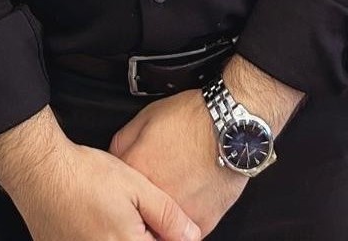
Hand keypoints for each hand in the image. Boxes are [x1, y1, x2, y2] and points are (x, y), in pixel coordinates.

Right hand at [0, 107, 199, 240]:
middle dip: (146, 233)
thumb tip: (192, 235)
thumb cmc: (85, 176)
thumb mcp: (136, 185)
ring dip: (124, 235)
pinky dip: (103, 235)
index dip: (165, 234)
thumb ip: (167, 214)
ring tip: (113, 213)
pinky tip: (99, 219)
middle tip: (133, 213)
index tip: (160, 223)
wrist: (42, 173)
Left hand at [109, 57, 303, 237]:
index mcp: (135, 172)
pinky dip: (183, 222)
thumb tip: (115, 160)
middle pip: (137, 215)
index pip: (116, 193)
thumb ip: (123, 144)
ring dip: (161, 220)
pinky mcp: (200, 223)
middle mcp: (154, 198)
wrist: (231, 126)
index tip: (127, 189)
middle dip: (140, 208)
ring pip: (160, 230)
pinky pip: (185, 234)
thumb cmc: (192, 119)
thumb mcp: (145, 117)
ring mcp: (177, 214)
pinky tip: (188, 200)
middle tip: (152, 194)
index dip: (123, 189)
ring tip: (173, 193)